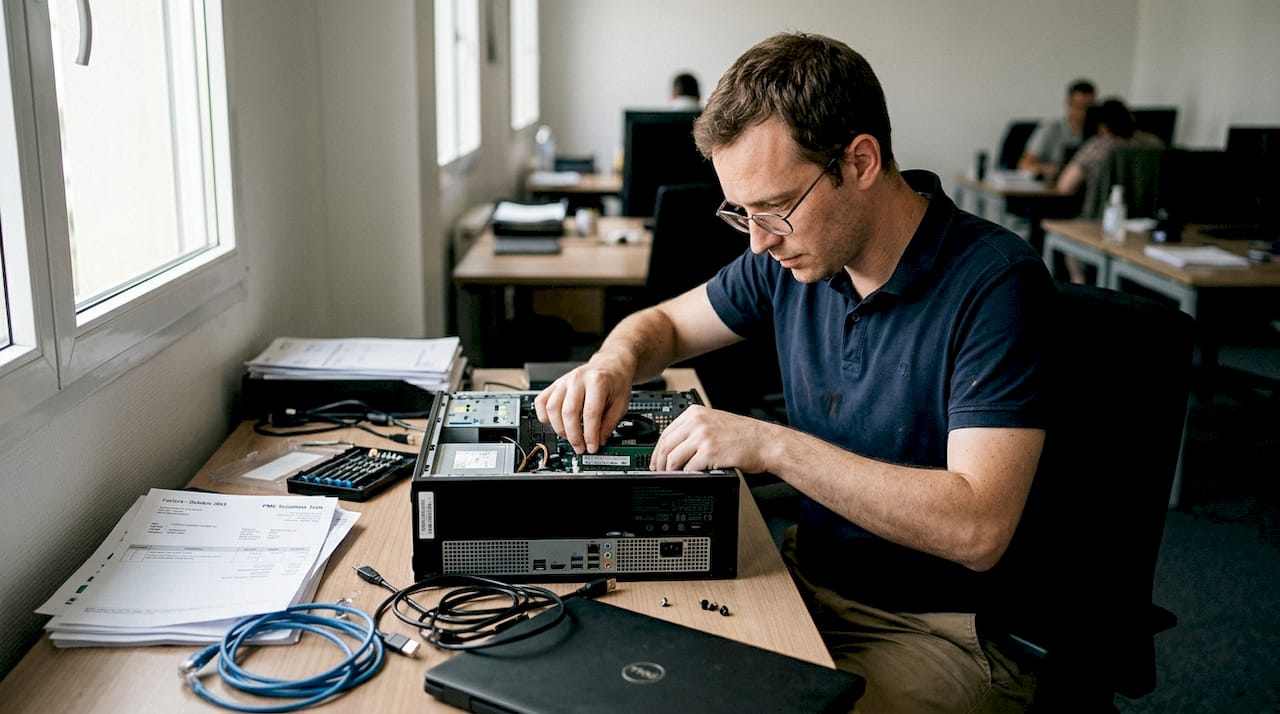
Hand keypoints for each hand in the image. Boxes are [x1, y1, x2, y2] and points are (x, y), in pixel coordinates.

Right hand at [533, 357, 633, 453]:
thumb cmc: (616, 382)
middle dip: (574, 436)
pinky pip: (541, 402)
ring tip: (570, 437)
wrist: (610, 364)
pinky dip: (545, 416)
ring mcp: (564, 381)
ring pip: (552, 408)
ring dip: (560, 429)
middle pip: (569, 412)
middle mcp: (578, 379)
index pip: (590, 413)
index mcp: (598, 381)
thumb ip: (609, 424)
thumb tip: (597, 442)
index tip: (592, 447)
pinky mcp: (555, 384)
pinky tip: (556, 424)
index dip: (590, 435)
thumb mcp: (621, 404)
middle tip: (580, 447)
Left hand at [649, 405, 773, 472]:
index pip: (665, 432)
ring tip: (672, 477)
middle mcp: (697, 422)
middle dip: (659, 463)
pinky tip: (688, 478)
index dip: (657, 450)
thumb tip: (674, 447)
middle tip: (659, 472)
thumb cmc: (745, 434)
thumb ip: (693, 429)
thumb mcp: (714, 422)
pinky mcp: (710, 452)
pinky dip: (686, 475)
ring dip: (670, 471)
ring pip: (673, 458)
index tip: (655, 460)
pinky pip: (689, 468)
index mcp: (695, 412)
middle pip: (666, 445)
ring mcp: (703, 437)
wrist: (765, 442)